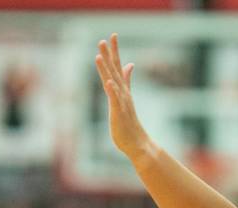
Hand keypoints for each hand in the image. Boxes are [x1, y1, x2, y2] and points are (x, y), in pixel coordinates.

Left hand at [95, 33, 151, 159]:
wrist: (138, 144)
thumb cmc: (129, 123)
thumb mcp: (126, 98)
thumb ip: (127, 80)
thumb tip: (129, 63)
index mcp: (122, 90)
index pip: (118, 67)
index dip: (115, 51)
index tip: (113, 35)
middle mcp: (123, 94)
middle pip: (114, 72)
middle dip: (109, 56)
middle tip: (103, 40)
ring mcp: (121, 103)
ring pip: (113, 83)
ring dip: (106, 70)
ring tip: (99, 56)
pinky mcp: (119, 114)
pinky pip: (115, 101)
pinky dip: (112, 92)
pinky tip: (109, 82)